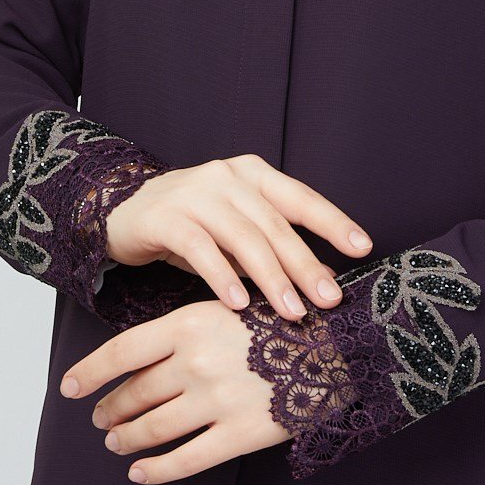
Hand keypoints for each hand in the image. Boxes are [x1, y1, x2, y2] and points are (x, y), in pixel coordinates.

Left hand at [60, 298, 291, 483]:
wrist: (338, 345)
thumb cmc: (280, 321)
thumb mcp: (228, 304)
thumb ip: (185, 327)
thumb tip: (142, 353)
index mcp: (190, 323)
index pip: (121, 352)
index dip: (90, 372)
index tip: (68, 386)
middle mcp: (196, 362)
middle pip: (134, 393)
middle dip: (110, 409)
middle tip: (99, 418)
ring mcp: (217, 401)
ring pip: (154, 428)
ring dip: (128, 438)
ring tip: (117, 442)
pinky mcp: (239, 434)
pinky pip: (186, 460)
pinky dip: (156, 470)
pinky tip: (141, 473)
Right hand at [106, 152, 372, 322]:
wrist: (122, 211)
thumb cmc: (192, 225)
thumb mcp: (236, 231)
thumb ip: (272, 247)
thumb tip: (323, 280)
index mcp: (253, 174)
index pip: (300, 198)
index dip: (333, 222)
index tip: (362, 247)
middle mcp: (228, 175)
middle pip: (275, 224)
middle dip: (305, 264)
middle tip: (329, 299)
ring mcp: (195, 192)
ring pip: (243, 236)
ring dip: (270, 277)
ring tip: (292, 311)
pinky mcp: (164, 216)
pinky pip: (199, 247)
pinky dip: (221, 276)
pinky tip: (238, 303)